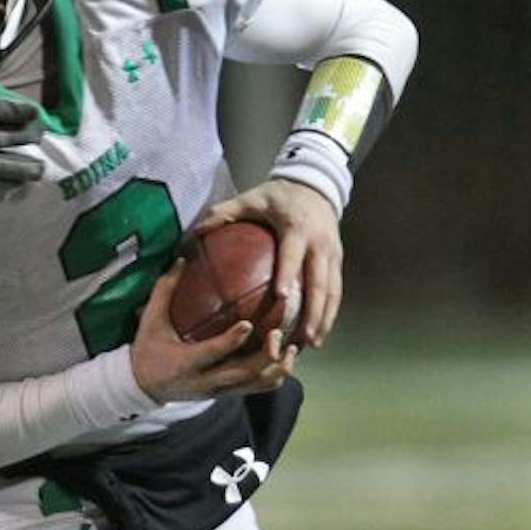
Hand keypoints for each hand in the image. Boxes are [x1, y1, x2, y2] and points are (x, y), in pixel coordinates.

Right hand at [129, 263, 297, 401]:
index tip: (249, 324)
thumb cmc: (148, 350)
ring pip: (257, 384)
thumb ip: (165, 290)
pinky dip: (276, 375)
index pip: (213, 353)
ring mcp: (220, 390)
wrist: (143, 387)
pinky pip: (258, 388)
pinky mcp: (228, 393)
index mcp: (186, 363)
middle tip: (279, 333)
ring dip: (278, 368)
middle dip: (267, 356)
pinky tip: (285, 356)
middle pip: (245, 374)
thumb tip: (182, 258)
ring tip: (291, 347)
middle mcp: (206, 380)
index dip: (232, 341)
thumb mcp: (150, 321)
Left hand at [195, 178, 341, 346]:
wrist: (315, 185)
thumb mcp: (250, 199)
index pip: (292, 254)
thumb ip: (222, 213)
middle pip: (319, 282)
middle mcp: (320, 243)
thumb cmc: (276, 196)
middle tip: (301, 338)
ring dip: (323, 318)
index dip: (287, 274)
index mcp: (297, 228)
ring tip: (311, 344)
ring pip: (332, 291)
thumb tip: (193, 234)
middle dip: (313, 312)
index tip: (280, 297)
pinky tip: (317, 333)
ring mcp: (333, 253)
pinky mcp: (337, 260)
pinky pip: (336, 290)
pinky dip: (328, 312)